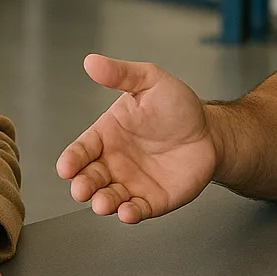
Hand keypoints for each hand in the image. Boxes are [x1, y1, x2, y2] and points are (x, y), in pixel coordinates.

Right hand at [55, 54, 217, 222]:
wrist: (210, 131)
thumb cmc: (177, 106)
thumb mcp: (150, 82)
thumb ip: (121, 74)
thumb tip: (91, 61)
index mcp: (107, 135)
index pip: (82, 150)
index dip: (72, 159)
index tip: (66, 167)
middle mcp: (114, 162)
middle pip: (89, 177)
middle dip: (83, 185)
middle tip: (81, 189)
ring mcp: (132, 183)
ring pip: (109, 197)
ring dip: (103, 202)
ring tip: (103, 203)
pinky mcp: (152, 201)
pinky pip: (136, 210)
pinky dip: (129, 214)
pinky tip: (127, 213)